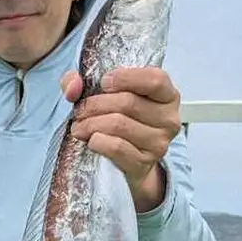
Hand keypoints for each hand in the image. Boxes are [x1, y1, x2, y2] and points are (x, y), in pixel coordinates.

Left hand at [61, 67, 181, 212]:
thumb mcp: (108, 95)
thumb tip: (72, 86)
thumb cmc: (122, 120)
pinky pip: (117, 147)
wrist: (130, 162)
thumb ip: (85, 82)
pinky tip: (90, 140)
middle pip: (128, 103)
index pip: (154, 80)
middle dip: (96, 104)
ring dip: (92, 124)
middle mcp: (169, 118)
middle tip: (79, 111)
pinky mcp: (144, 162)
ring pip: (119, 125)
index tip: (103, 82)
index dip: (126, 78)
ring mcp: (159, 143)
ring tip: (80, 127)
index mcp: (167, 95)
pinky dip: (98, 141)